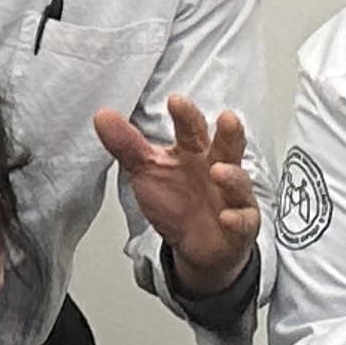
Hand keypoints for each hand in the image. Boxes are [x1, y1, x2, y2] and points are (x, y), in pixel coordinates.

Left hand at [92, 95, 261, 297]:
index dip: (185, 115)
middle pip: (227, 146)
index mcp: (194, 151)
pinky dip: (237, 220)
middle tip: (227, 118)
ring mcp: (232, 196)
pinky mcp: (242, 225)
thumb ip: (127, 145)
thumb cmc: (176, 199)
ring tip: (219, 171)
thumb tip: (102, 116)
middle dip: (229, 132)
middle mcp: (218, 167)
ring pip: (238, 182)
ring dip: (232, 176)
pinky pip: (243, 222)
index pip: (191, 129)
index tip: (176, 101)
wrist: (195, 243)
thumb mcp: (147, 170)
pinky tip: (227, 217)